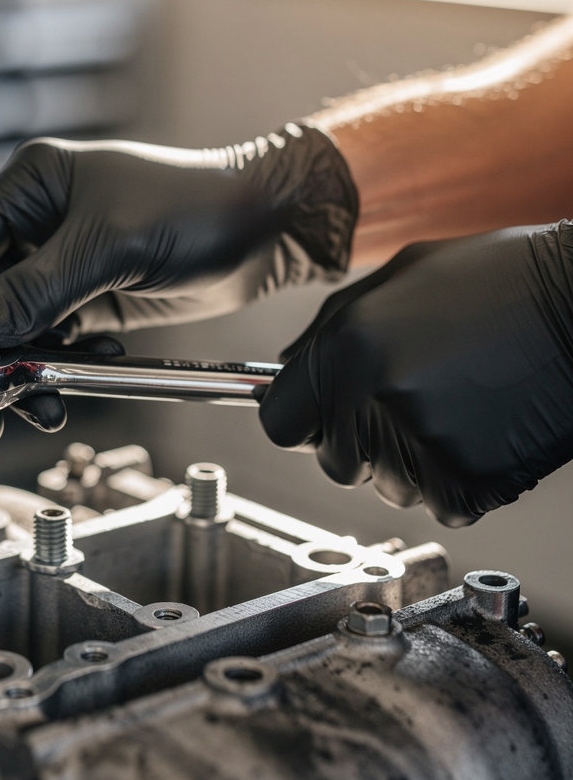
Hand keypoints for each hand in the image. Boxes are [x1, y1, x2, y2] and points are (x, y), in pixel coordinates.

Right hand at [0, 124, 356, 447]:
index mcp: (29, 187)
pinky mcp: (88, 299)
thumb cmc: (194, 207)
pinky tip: (69, 385)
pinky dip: (53, 368)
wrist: (265, 228)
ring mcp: (61, 265)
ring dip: (14, 371)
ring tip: (24, 410)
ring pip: (13, 328)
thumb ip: (39, 289)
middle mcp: (36, 224)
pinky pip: (51, 341)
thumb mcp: (111, 244)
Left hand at [258, 224, 572, 524]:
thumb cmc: (500, 280)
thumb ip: (329, 327)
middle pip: (334, 463)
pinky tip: (486, 428)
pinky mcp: (472, 482)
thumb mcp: (399, 276)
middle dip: (360, 441)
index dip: (300, 420)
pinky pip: (441, 503)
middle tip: (413, 398)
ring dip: (412, 460)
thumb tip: (286, 369)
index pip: (280, 422)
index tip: (316, 417)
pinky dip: (460, 478)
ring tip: (460, 403)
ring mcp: (425, 445)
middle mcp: (376, 399)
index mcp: (348, 348)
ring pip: (389, 486)